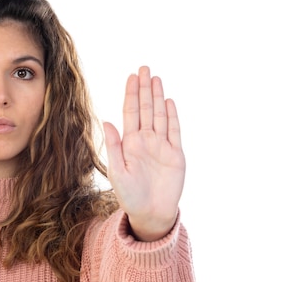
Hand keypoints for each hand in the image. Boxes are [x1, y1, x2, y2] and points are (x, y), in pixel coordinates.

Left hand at [103, 66, 185, 240]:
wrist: (150, 213)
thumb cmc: (129, 196)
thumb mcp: (117, 172)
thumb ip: (114, 146)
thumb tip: (107, 121)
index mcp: (130, 143)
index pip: (131, 112)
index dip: (131, 94)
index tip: (131, 77)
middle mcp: (146, 140)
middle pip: (146, 109)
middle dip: (144, 88)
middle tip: (144, 68)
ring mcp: (162, 146)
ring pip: (160, 115)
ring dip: (158, 97)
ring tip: (156, 78)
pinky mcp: (176, 155)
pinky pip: (174, 131)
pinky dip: (172, 116)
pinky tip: (169, 101)